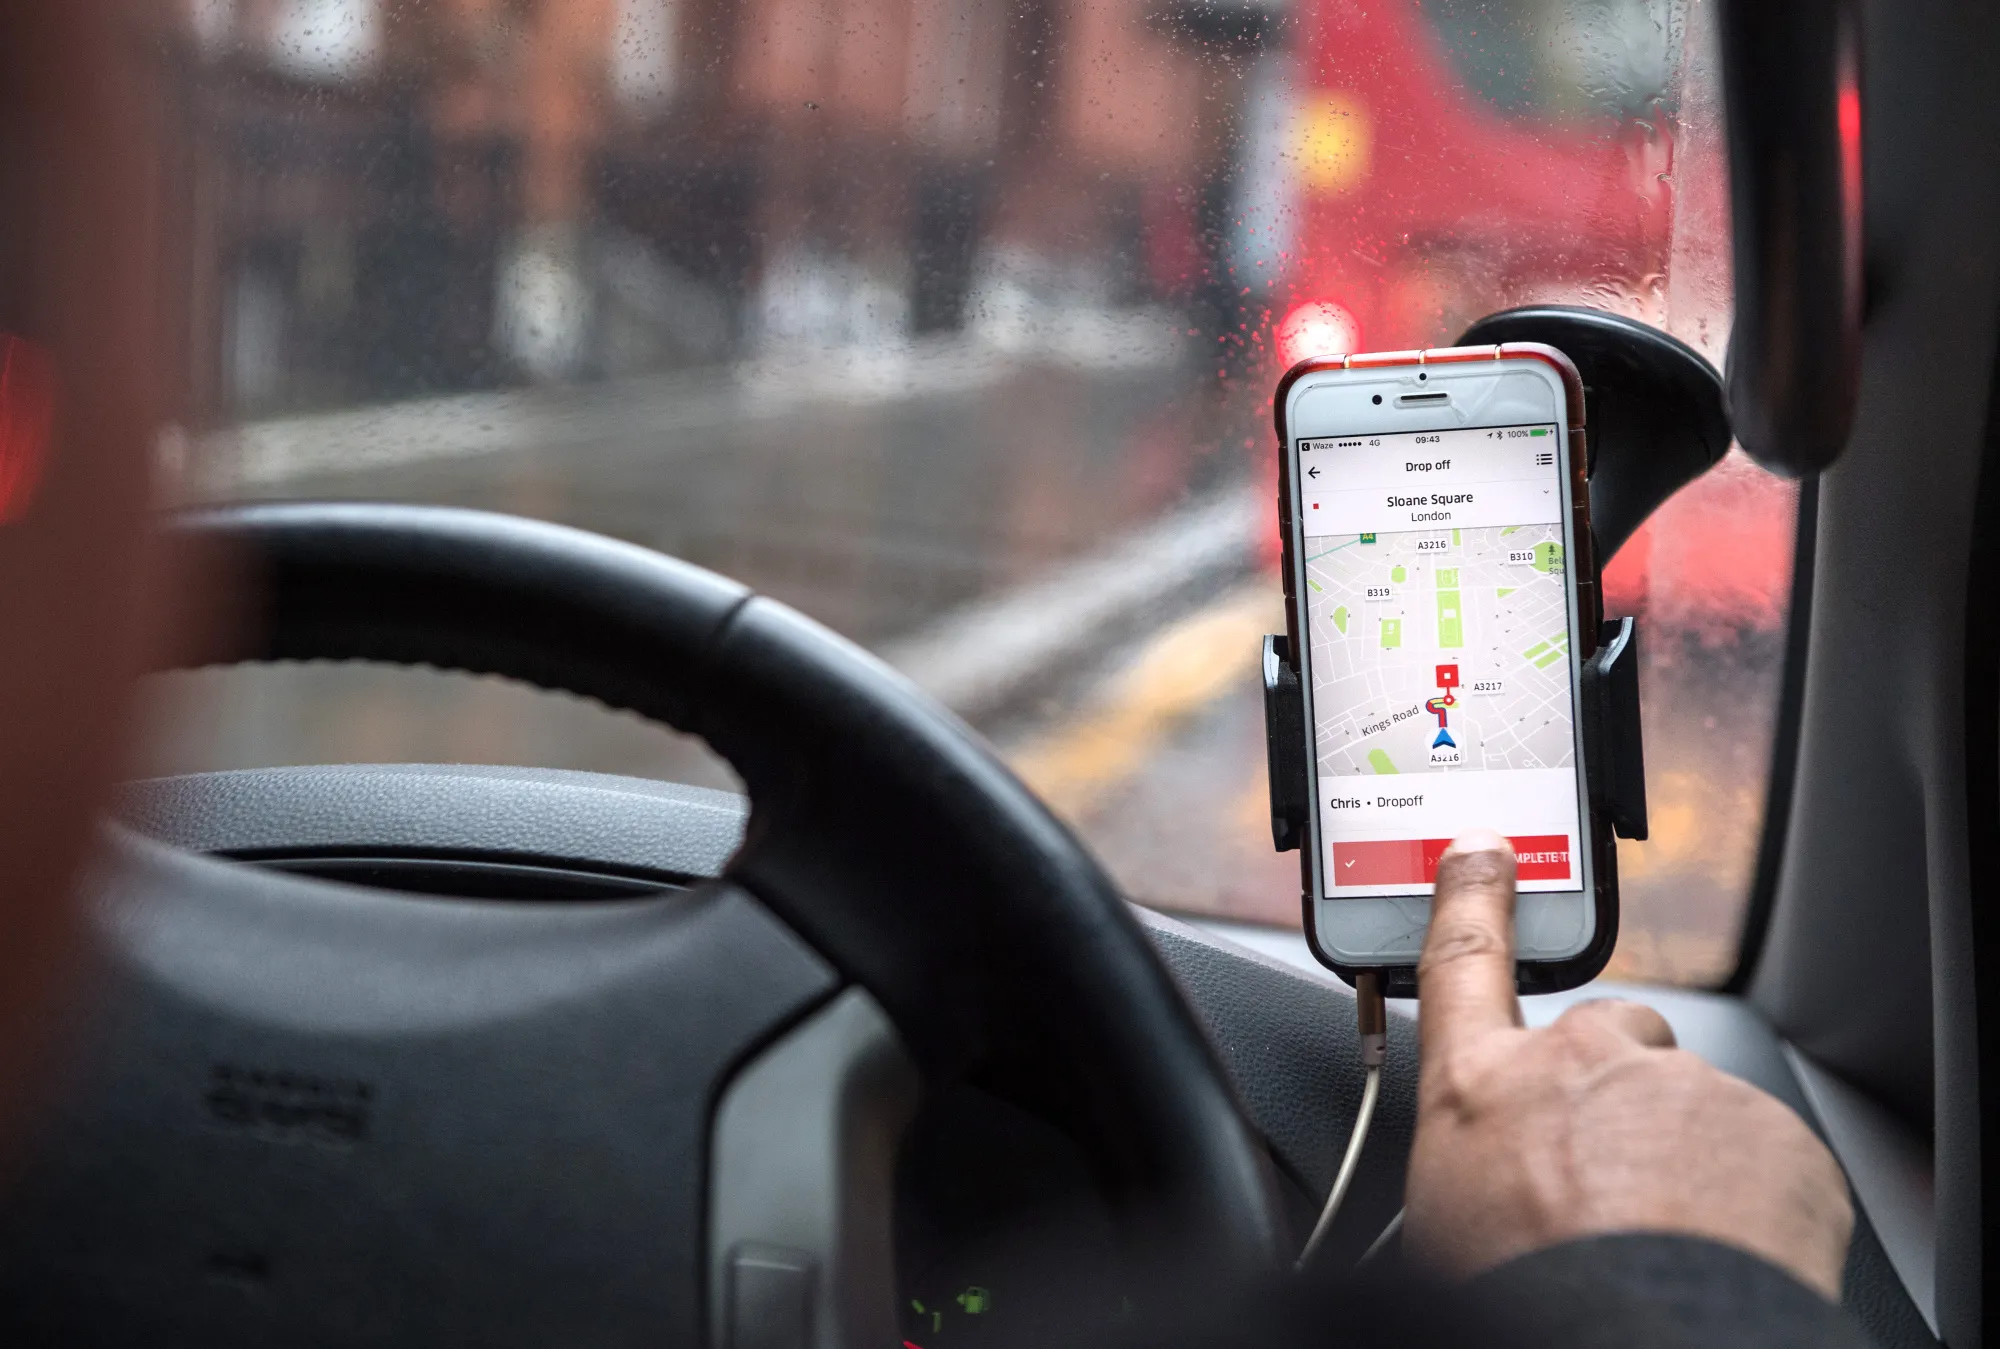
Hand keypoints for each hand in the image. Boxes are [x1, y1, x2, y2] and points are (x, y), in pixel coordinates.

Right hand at [1402, 829, 1853, 1298]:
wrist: (1639, 1340)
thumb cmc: (1526, 1294)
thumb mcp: (1443, 1223)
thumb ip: (1469, 1160)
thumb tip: (1482, 1180)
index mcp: (1481, 1088)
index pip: (1463, 961)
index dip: (1473, 897)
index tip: (1484, 853)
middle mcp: (1579, 1064)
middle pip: (1606, 1035)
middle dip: (1613, 1086)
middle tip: (1608, 1176)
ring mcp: (1681, 1090)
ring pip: (1689, 1107)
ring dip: (1682, 1158)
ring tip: (1667, 1238)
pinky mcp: (1771, 1132)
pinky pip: (1763, 1158)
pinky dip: (1750, 1201)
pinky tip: (1722, 1252)